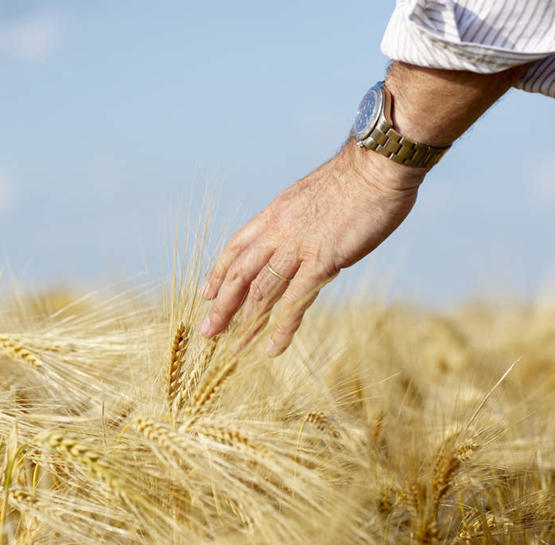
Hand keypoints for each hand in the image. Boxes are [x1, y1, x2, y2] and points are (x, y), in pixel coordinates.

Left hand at [199, 142, 425, 355]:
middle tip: (208, 331)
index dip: (219, 272)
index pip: (236, 247)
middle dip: (222, 305)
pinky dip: (281, 328)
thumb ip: (299, 220)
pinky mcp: (322, 262)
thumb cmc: (355, 179)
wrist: (377, 166)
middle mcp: (278, 232)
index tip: (207, 293)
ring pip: (261, 291)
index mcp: (274, 214)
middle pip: (239, 274)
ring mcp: (298, 248)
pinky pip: (295, 301)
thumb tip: (298, 236)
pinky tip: (272, 348)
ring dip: (246, 323)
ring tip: (234, 348)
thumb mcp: (312, 196)